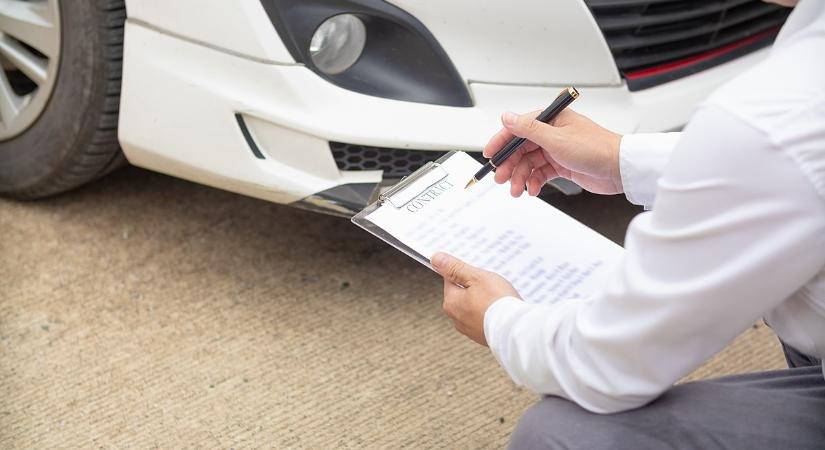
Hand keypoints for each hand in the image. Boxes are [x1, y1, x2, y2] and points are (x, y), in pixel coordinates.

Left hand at [431, 252, 520, 345]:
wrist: (515, 329)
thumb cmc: (497, 302)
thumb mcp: (475, 277)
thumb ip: (455, 268)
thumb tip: (436, 259)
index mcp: (451, 302)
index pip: (450, 279)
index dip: (465, 272)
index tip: (476, 272)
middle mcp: (456, 318)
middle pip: (462, 294)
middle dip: (475, 287)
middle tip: (490, 284)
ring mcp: (470, 329)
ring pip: (473, 307)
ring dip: (483, 301)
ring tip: (498, 298)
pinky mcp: (482, 336)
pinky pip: (483, 318)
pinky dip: (490, 313)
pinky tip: (501, 310)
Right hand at [483, 109, 622, 196]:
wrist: (620, 169)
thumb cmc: (596, 148)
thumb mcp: (556, 138)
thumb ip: (528, 129)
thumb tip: (506, 117)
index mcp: (550, 119)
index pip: (517, 128)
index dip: (501, 142)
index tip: (489, 155)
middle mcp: (552, 133)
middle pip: (521, 149)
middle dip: (510, 165)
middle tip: (501, 179)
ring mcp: (556, 150)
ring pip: (529, 163)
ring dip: (521, 177)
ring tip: (517, 190)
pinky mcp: (562, 165)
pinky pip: (540, 173)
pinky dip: (534, 182)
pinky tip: (533, 190)